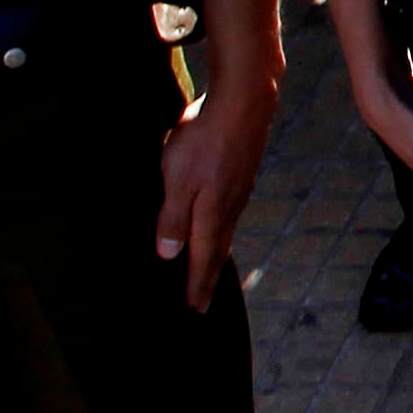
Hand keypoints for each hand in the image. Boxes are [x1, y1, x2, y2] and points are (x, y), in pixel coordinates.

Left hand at [155, 68, 281, 309]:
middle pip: (218, 250)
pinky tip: (221, 222)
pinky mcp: (243, 173)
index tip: (194, 309)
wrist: (243, 103)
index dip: (197, 284)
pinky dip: (224, 229)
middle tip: (204, 301)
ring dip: (216, 254)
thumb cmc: (204, 140)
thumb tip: (169, 255)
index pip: (203, 258)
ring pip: (227, 231)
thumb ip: (173, 218)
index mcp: (211, 214)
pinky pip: (232, 212)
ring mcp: (240, 190)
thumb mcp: (177, 179)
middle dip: (209, 277)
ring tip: (210, 268)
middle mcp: (230, 207)